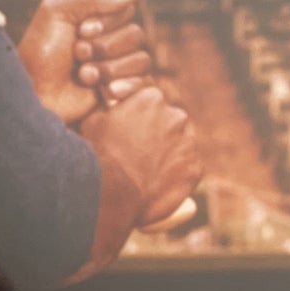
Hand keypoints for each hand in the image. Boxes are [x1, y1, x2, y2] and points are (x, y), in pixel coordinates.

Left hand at [17, 0, 153, 124]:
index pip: (126, 11)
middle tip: (78, 55)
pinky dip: (124, 85)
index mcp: (96, 21)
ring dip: (108, 68)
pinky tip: (103, 91)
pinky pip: (144, 83)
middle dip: (104, 47)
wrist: (34, 95)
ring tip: (83, 76)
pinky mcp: (121, 93)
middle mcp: (109, 42)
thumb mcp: (57, 13)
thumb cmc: (39, 54)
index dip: (107, 22)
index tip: (82, 30)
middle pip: (135, 35)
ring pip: (141, 59)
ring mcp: (116, 68)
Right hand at [77, 84, 202, 273]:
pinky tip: (158, 184)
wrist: (114, 192)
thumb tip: (112, 105)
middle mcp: (176, 115)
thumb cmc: (99, 154)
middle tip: (139, 152)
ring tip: (147, 171)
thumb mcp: (94, 121)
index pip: (150, 101)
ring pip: (180, 145)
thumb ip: (110, 109)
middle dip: (158, 133)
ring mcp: (189, 143)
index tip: (130, 129)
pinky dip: (177, 175)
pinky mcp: (195, 168)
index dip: (139, 116)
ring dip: (168, 153)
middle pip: (169, 121)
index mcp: (151, 98)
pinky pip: (187, 169)